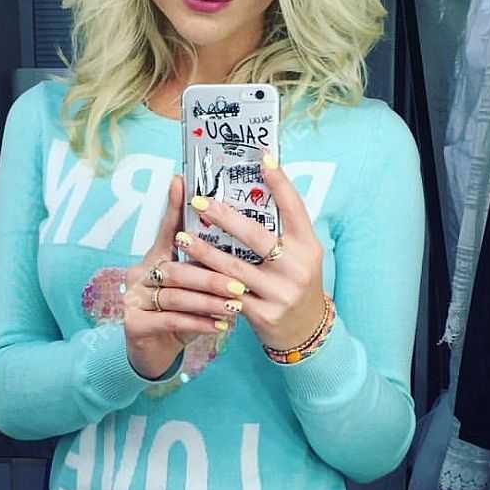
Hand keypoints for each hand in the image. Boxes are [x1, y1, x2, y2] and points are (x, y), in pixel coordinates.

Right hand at [123, 176, 243, 378]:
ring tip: (235, 306)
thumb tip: (238, 234)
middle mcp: (139, 273)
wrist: (154, 352)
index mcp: (154, 258)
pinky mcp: (133, 324)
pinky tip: (220, 325)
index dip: (173, 207)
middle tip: (240, 283)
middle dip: (210, 276)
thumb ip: (206, 262)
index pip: (166, 230)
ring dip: (208, 301)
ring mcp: (133, 299)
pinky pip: (170, 320)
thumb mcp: (193, 285)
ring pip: (174, 295)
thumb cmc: (180, 312)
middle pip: (175, 268)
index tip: (182, 182)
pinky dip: (198, 322)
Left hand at [175, 156, 325, 351]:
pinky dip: (206, 282)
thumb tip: (253, 190)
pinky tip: (188, 271)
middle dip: (225, 217)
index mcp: (308, 245)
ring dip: (204, 251)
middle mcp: (296, 267)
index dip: (280, 183)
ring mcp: (280, 292)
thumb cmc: (295, 281)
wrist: (306, 330)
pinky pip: (227, 295)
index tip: (262, 158)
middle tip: (198, 202)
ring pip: (234, 268)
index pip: (295, 208)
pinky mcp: (263, 314)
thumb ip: (281, 230)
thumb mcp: (299, 254)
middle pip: (256, 236)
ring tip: (182, 237)